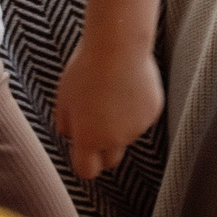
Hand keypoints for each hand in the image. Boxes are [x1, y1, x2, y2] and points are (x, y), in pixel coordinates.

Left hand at [56, 31, 163, 180]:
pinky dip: (136, 107)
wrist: (118, 46)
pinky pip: (142, 117)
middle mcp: (114, 139)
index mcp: (89, 138)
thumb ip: (66, 123)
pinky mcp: (152, 112)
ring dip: (121, 123)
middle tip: (98, 125)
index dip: (84, 163)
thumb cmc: (86, 69)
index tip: (83, 154)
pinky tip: (129, 85)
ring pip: (127, 134)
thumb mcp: (63, 97)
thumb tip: (70, 133)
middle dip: (104, 150)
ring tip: (114, 92)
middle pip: (110, 160)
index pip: (86, 170)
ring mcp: (137, 126)